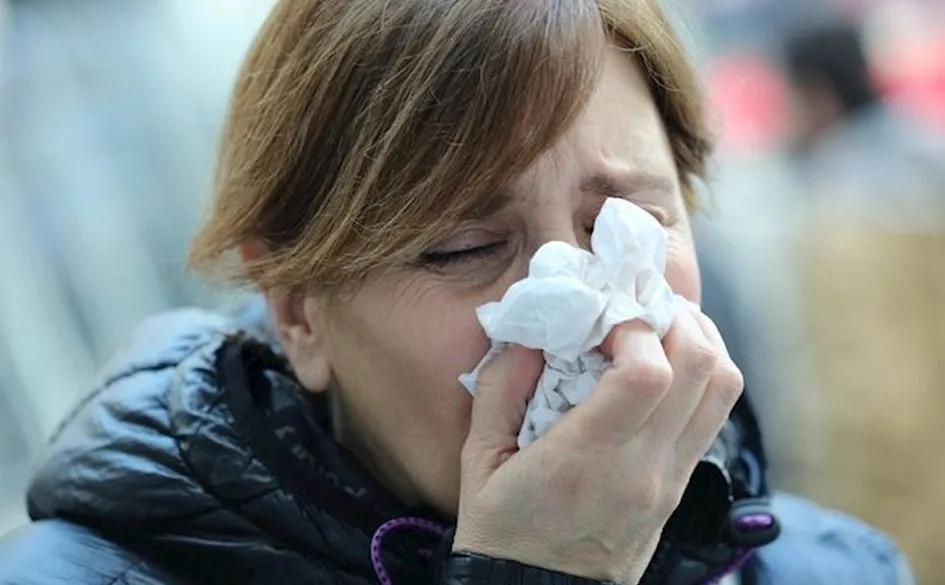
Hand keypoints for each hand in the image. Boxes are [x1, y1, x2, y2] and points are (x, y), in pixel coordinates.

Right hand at [453, 302, 743, 583]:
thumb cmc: (501, 531)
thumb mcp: (479, 459)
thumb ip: (501, 387)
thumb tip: (533, 331)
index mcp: (585, 462)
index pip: (649, 374)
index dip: (635, 326)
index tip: (603, 317)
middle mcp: (643, 471)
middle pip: (701, 369)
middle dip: (676, 318)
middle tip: (638, 306)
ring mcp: (669, 482)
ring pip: (722, 389)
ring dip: (699, 341)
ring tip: (658, 327)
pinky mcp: (679, 488)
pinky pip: (713, 415)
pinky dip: (701, 374)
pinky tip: (663, 366)